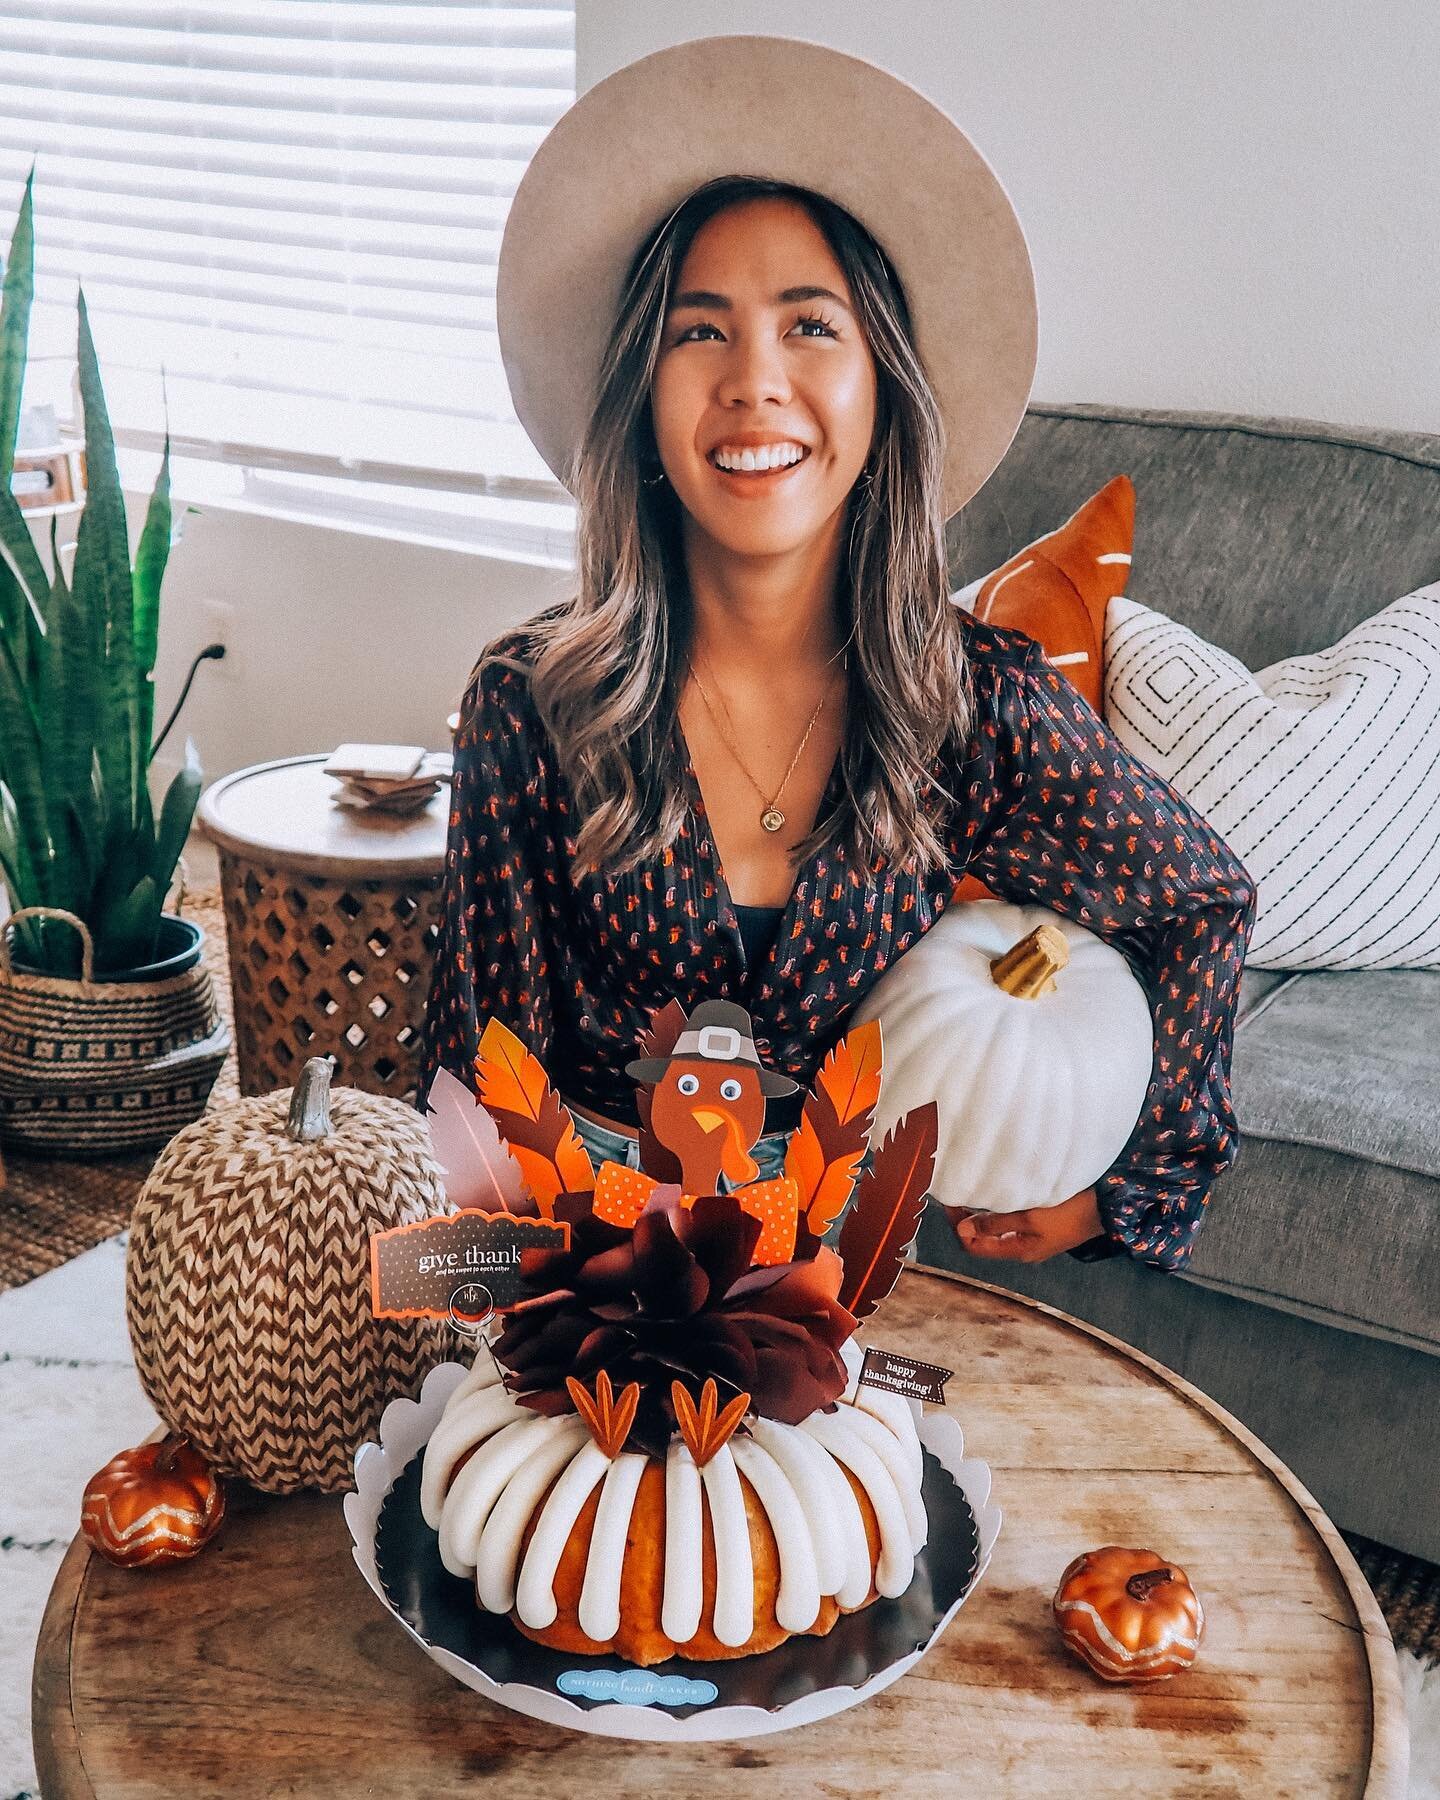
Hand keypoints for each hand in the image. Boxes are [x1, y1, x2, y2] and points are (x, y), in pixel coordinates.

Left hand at [950, 1187, 1105, 1263]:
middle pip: (983, 1237)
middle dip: (966, 1217)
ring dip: (982, 1211)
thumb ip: (995, 1223)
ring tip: (972, 1189)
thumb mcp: (1029, 1218)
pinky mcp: (1041, 1224)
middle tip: (956, 1193)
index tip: (949, 1202)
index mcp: (1018, 1251)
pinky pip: (1010, 1219)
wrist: (1106, 1207)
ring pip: (996, 1227)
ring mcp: (1032, 1237)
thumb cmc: (1070, 1213)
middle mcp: (1023, 1247)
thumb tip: (961, 1229)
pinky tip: (996, 1191)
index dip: (957, 1226)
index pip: (974, 1246)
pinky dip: (998, 1207)